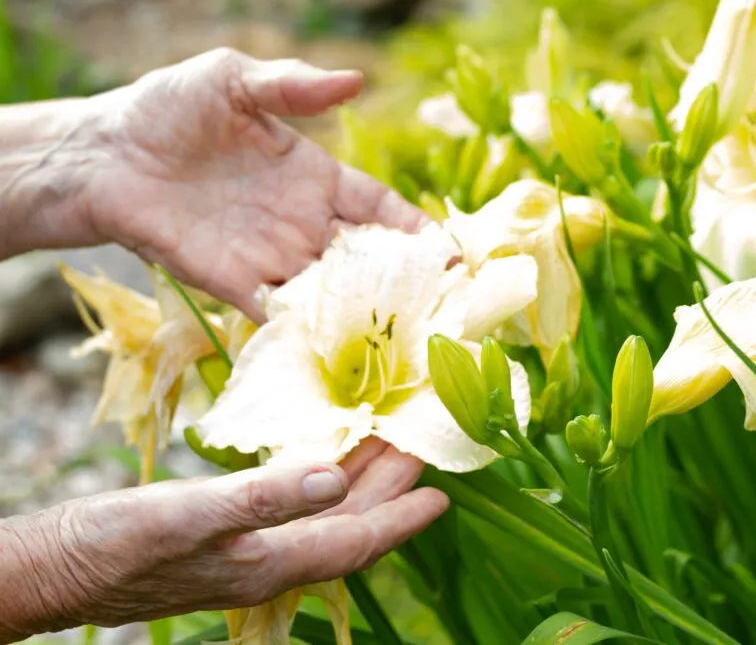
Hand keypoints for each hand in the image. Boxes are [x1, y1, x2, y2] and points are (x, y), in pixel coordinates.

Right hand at [0, 439, 446, 640]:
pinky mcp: (219, 536)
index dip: (402, 519)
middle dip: (390, 492)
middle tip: (423, 452)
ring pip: (320, 516)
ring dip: (357, 483)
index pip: (356, 542)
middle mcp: (267, 561)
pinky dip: (314, 481)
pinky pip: (288, 507)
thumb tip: (338, 480)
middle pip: (347, 527)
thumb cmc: (114, 546)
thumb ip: (264, 499)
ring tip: (384, 446)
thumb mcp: (188, 517)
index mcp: (270, 562)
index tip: (442, 495)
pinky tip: (313, 459)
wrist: (53, 568)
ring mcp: (244, 551)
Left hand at [80, 48, 426, 317]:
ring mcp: (271, 258)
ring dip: (364, 314)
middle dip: (404, 283)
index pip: (380, 209)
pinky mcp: (234, 284)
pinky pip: (280, 314)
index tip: (452, 252)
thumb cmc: (169, 109)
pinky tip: (339, 347)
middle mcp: (302, 224)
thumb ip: (293, 86)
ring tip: (405, 338)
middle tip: (444, 307)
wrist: (104, 155)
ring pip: (332, 293)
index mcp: (315, 178)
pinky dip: (307, 331)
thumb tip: (358, 81)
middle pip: (367, 260)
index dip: (416, 229)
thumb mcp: (234, 80)